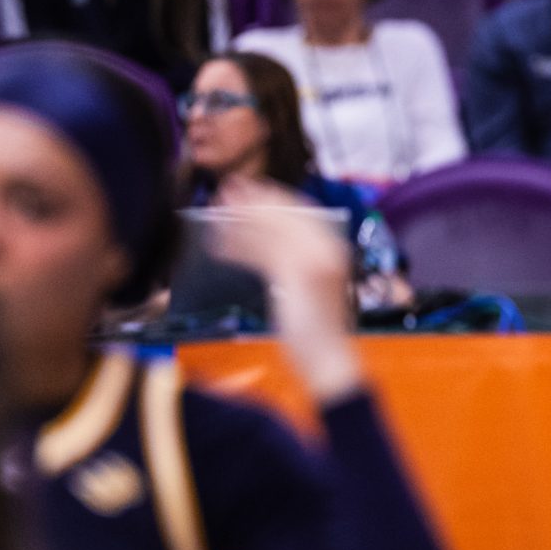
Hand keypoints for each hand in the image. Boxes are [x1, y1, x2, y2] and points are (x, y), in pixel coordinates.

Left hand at [209, 177, 363, 401]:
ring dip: (240, 218)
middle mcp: (328, 250)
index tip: (250, 189)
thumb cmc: (319, 332)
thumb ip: (293, 263)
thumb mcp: (309, 288)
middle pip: (285, 213)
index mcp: (334, 249)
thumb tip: (264, 243)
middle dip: (253, 199)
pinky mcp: (297, 275)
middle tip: (227, 188)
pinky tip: (219, 246)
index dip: (273, 197)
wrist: (331, 361)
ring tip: (216, 210)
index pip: (301, 211)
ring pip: (271, 230)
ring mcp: (314, 261)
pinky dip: (238, 246)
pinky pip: (261, 252)